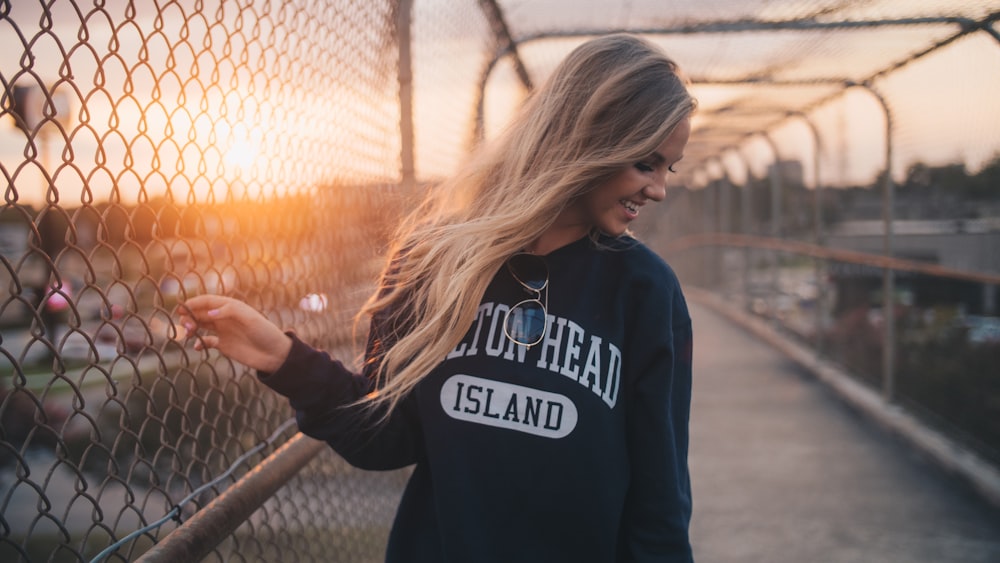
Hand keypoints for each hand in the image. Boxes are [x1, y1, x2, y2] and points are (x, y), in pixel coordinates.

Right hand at [177, 295, 292, 372]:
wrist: (275, 354)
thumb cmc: (265, 333)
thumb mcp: (250, 319)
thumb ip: (230, 312)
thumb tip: (209, 313)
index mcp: (231, 307)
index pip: (207, 301)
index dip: (193, 303)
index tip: (181, 309)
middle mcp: (225, 317)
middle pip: (201, 312)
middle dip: (189, 316)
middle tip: (185, 326)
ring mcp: (224, 331)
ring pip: (201, 325)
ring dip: (191, 327)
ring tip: (188, 333)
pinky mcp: (224, 344)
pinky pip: (206, 341)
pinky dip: (199, 343)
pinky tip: (196, 347)